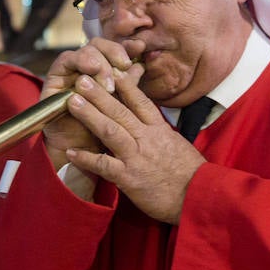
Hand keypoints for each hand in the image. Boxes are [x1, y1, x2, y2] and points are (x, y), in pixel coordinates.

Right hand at [41, 38, 135, 169]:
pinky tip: (90, 72)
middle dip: (113, 53)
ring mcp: (68, 72)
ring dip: (98, 61)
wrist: (80, 149)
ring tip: (108, 80)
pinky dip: (79, 63)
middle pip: (98, 45)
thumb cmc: (100, 129)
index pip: (113, 48)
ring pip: (83, 51)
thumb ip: (127, 85)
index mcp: (101, 70)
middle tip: (123, 66)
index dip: (126, 46)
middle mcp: (83, 68)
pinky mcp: (53, 78)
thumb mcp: (119, 105)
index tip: (139, 48)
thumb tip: (141, 65)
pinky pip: (64, 61)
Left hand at [63, 62, 205, 224]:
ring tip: (72, 101)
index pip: (141, 102)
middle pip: (120, 111)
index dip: (125, 85)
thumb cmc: (190, 175)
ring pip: (110, 130)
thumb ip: (161, 133)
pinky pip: (103, 165)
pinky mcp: (129, 178)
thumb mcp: (178, 146)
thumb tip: (150, 124)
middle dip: (99, 93)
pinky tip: (71, 152)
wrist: (199, 198)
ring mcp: (136, 157)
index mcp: (159, 130)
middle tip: (82, 78)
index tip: (111, 71)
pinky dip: (86, 158)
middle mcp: (146, 139)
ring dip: (89, 114)